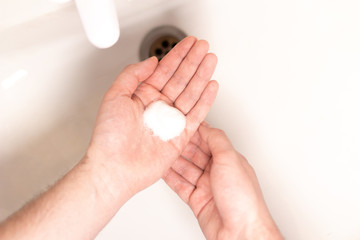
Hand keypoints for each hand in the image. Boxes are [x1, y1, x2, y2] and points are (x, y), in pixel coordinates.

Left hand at [86, 37, 218, 194]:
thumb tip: (151, 61)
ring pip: (191, 93)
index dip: (177, 55)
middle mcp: (158, 107)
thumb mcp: (114, 96)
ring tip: (211, 60)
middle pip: (180, 78)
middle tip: (203, 47)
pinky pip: (197, 114)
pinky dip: (205, 100)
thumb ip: (132, 75)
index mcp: (142, 96)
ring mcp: (170, 121)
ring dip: (201, 75)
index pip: (164, 70)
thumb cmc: (109, 138)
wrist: (115, 168)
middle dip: (193, 61)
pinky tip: (211, 86)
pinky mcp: (180, 136)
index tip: (188, 43)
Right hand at [164, 123, 282, 239]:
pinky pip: (180, 185)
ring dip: (173, 160)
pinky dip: (170, 177)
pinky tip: (162, 169)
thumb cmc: (243, 200)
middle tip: (166, 135)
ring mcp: (206, 186)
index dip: (194, 131)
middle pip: (194, 154)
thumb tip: (206, 126)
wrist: (241, 232)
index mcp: (228, 160)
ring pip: (185, 168)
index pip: (207, 140)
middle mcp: (217, 172)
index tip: (181, 123)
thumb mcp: (230, 160)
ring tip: (159, 149)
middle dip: (181, 145)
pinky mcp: (197, 200)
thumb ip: (217, 140)